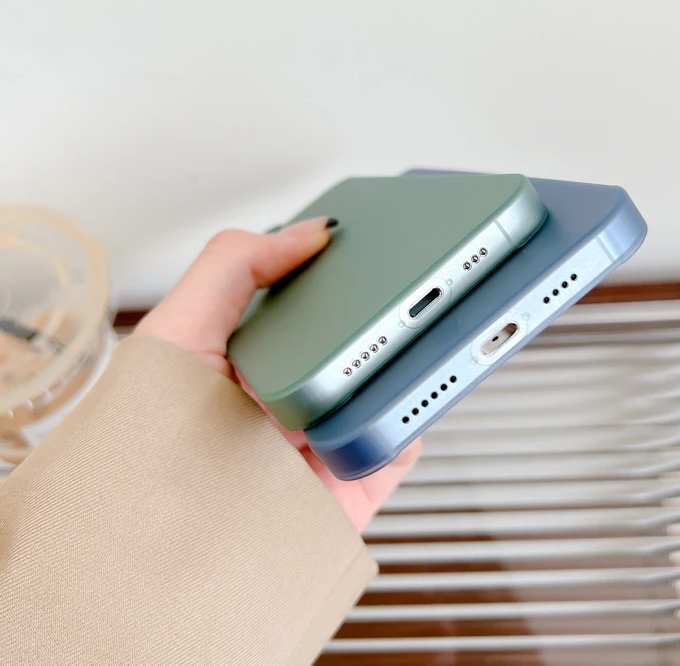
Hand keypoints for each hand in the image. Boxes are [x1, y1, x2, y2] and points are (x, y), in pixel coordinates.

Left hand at [135, 219, 420, 530]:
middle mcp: (297, 393)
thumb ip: (233, 267)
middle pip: (362, 343)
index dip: (351, 270)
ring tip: (419, 338)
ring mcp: (326, 440)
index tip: (384, 247)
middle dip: (393, 315)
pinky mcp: (349, 486)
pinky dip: (410, 425)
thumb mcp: (177, 330)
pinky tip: (403, 403)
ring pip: (389, 390)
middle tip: (416, 291)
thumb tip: (306, 232)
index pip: (319, 299)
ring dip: (411, 366)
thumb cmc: (148, 443)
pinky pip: (397, 448)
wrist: (159, 558)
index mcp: (261, 351)